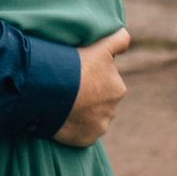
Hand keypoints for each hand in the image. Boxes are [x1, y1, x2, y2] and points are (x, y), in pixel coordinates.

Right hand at [55, 26, 130, 148]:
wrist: (49, 89)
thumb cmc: (73, 65)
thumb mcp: (99, 46)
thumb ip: (118, 40)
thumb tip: (126, 35)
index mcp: (118, 88)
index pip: (109, 83)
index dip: (95, 78)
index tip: (81, 76)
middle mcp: (112, 108)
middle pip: (101, 101)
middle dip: (90, 97)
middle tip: (68, 89)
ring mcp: (99, 125)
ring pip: (92, 118)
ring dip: (83, 114)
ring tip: (62, 105)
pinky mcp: (87, 139)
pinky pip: (82, 133)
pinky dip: (75, 128)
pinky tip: (62, 118)